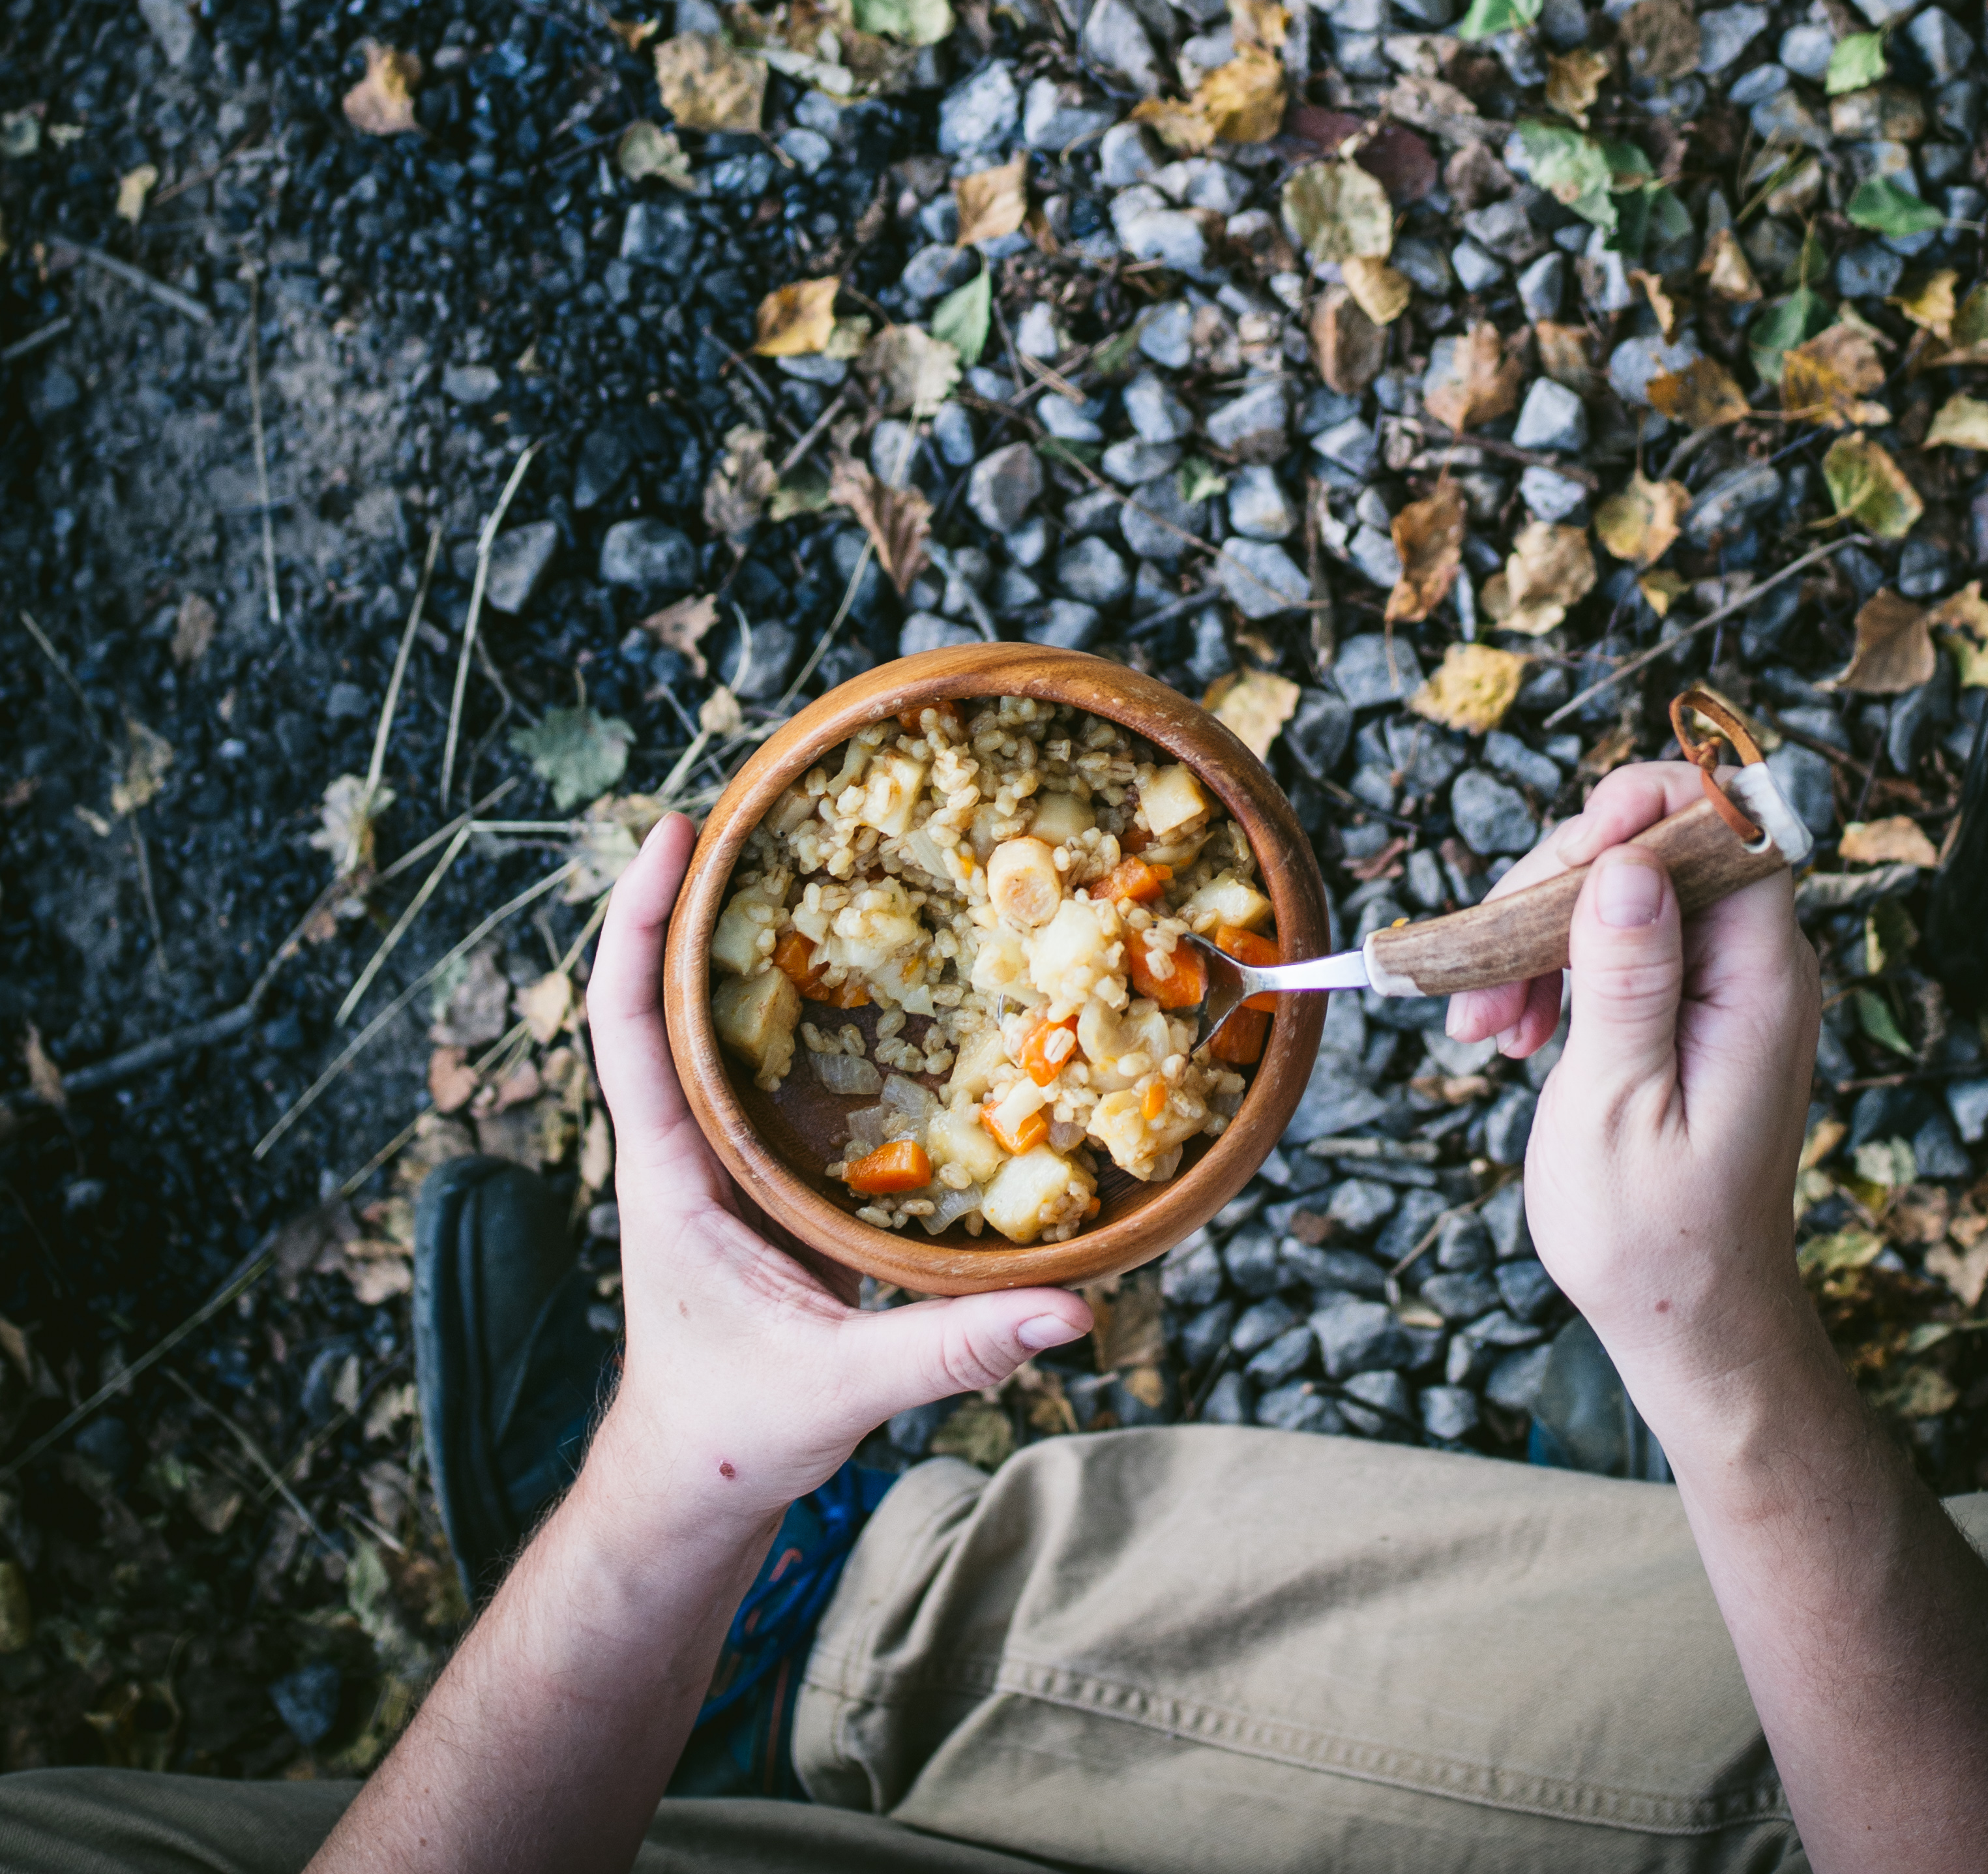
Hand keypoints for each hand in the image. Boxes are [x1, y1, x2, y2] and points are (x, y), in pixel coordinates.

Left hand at [583, 814, 1089, 1548]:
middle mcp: (688, 1139)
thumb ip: (950, 1346)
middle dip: (702, 889)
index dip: (638, 920)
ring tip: (817, 844)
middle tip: (764, 797)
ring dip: (753, 931)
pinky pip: (774, 1059)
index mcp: (673, 1170)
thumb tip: (1069, 1309)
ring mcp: (724, 1149)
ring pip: (719, 1016)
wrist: (696, 1481)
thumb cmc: (735, 1433)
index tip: (673, 829)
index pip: (628, 1019)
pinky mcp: (766, 1167)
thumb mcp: (837, 1390)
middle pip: (667, 986)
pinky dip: (809, 997)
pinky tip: (877, 959)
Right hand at [1450, 760, 1820, 1433]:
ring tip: (1482, 1024)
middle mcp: (1749, 965)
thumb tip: (1629, 861)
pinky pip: (1604, 938)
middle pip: (1651, 845)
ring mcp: (1712, 981)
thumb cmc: (1659, 1238)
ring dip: (1530, 935)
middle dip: (1553, 887)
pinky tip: (1503, 1032)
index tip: (1570, 849)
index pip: (1729, 826)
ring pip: (1614, 887)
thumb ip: (1627, 979)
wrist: (1687, 1321)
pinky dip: (1541, 970)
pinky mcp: (1675, 1001)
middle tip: (1484, 973)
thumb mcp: (1619, 1106)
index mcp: (1759, 981)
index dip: (1650, 806)